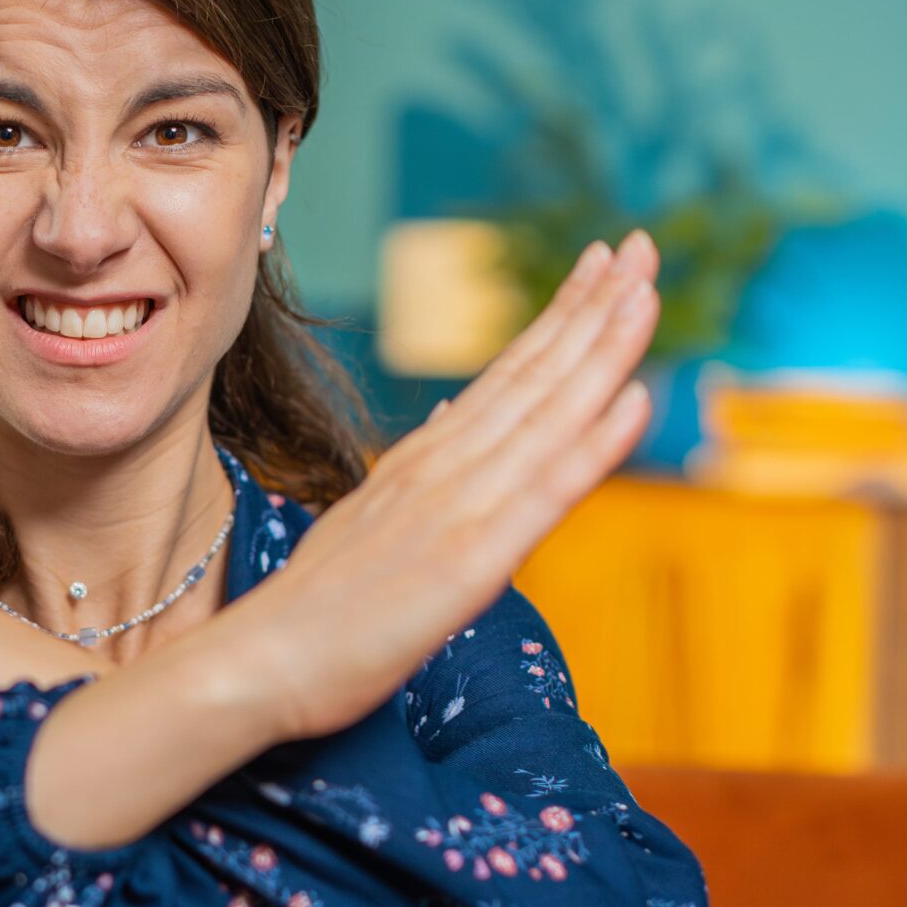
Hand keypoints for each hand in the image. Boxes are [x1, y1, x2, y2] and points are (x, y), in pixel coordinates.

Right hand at [226, 228, 661, 744]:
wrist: (259, 662)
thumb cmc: (315, 610)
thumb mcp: (371, 520)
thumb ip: (419, 469)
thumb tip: (456, 415)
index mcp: (426, 462)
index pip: (507, 375)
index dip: (561, 316)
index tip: (602, 265)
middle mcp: (445, 469)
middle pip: (534, 376)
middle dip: (594, 306)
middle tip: (641, 244)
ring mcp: (459, 509)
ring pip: (548, 416)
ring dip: (604, 350)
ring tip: (647, 289)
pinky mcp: (471, 561)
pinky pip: (546, 494)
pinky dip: (596, 445)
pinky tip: (637, 401)